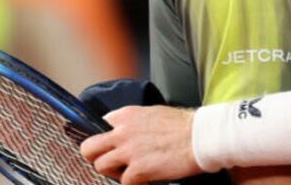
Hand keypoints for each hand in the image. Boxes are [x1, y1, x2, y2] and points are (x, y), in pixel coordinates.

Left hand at [80, 105, 200, 184]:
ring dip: (115, 172)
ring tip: (131, 173)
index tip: (115, 145)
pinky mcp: (137, 169)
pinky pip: (124, 182)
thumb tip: (133, 132)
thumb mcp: (156, 113)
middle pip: (89, 148)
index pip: (102, 124)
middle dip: (97, 157)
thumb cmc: (185, 125)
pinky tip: (146, 180)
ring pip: (101, 166)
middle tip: (112, 163)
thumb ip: (138, 122)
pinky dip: (134, 184)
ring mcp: (128, 151)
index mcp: (127, 115)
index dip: (109, 138)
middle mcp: (122, 131)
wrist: (201, 137)